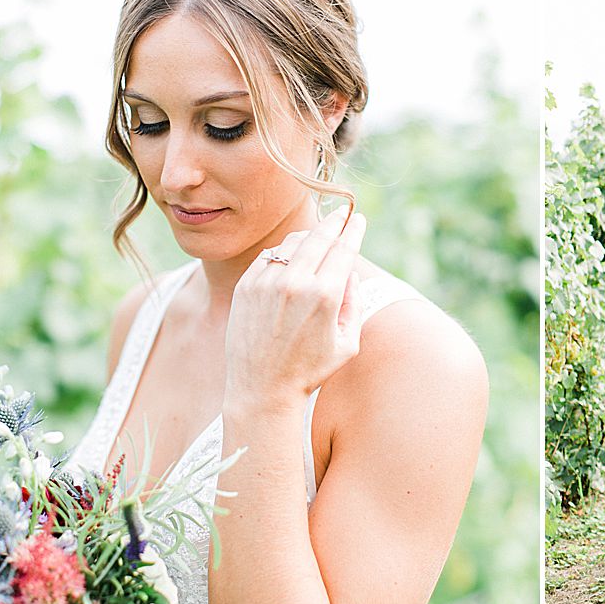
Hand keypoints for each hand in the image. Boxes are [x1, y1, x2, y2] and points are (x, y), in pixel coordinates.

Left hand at [224, 206, 366, 405]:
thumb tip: (350, 271)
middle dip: (334, 222)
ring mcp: (267, 282)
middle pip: (319, 237)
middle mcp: (295, 283)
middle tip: (342, 214)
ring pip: (292, 242)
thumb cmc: (310, 370)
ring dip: (308, 236)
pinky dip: (282, 252)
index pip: (343, 248)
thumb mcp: (347, 343)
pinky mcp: (246, 286)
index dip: (353, 230)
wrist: (262, 389)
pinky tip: (290, 257)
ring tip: (316, 238)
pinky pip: (268, 256)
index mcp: (325, 296)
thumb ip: (354, 303)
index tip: (358, 219)